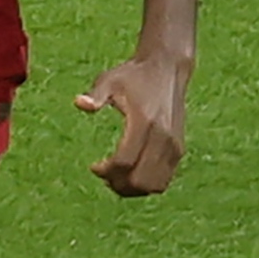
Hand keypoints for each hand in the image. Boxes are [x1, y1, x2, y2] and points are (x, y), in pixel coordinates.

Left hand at [76, 55, 187, 195]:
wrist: (167, 69)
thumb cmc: (133, 75)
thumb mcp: (109, 80)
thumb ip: (95, 94)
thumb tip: (79, 103)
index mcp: (144, 122)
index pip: (125, 161)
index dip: (107, 171)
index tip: (94, 167)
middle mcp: (163, 137)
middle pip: (141, 180)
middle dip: (119, 185)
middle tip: (104, 175)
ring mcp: (174, 145)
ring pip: (155, 185)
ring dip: (134, 189)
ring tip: (116, 178)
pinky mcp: (179, 148)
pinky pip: (164, 179)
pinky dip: (147, 184)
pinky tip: (130, 174)